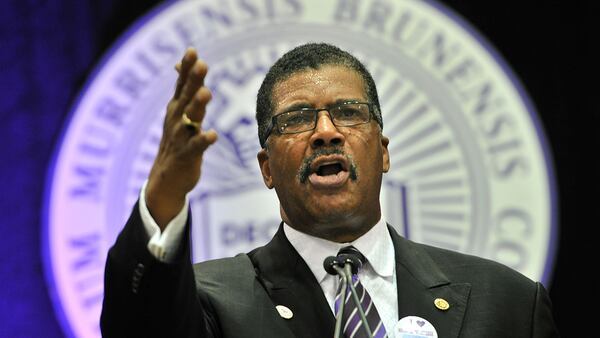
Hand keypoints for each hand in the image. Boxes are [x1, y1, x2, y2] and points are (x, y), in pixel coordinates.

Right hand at [146, 48, 217, 229]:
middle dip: (194, 80)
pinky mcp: (187, 155)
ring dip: (198, 106)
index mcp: (176, 109)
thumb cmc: (177, 142)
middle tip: (202, 64)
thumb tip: (178, 64)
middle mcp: (176, 120)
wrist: (166, 179)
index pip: (181, 84)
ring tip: (207, 93)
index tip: (192, 51)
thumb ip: (183, 89)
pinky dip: (204, 140)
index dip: (186, 68)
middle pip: (186, 96)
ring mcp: (180, 137)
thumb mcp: (177, 113)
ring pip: (190, 119)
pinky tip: (213, 135)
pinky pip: (196, 146)